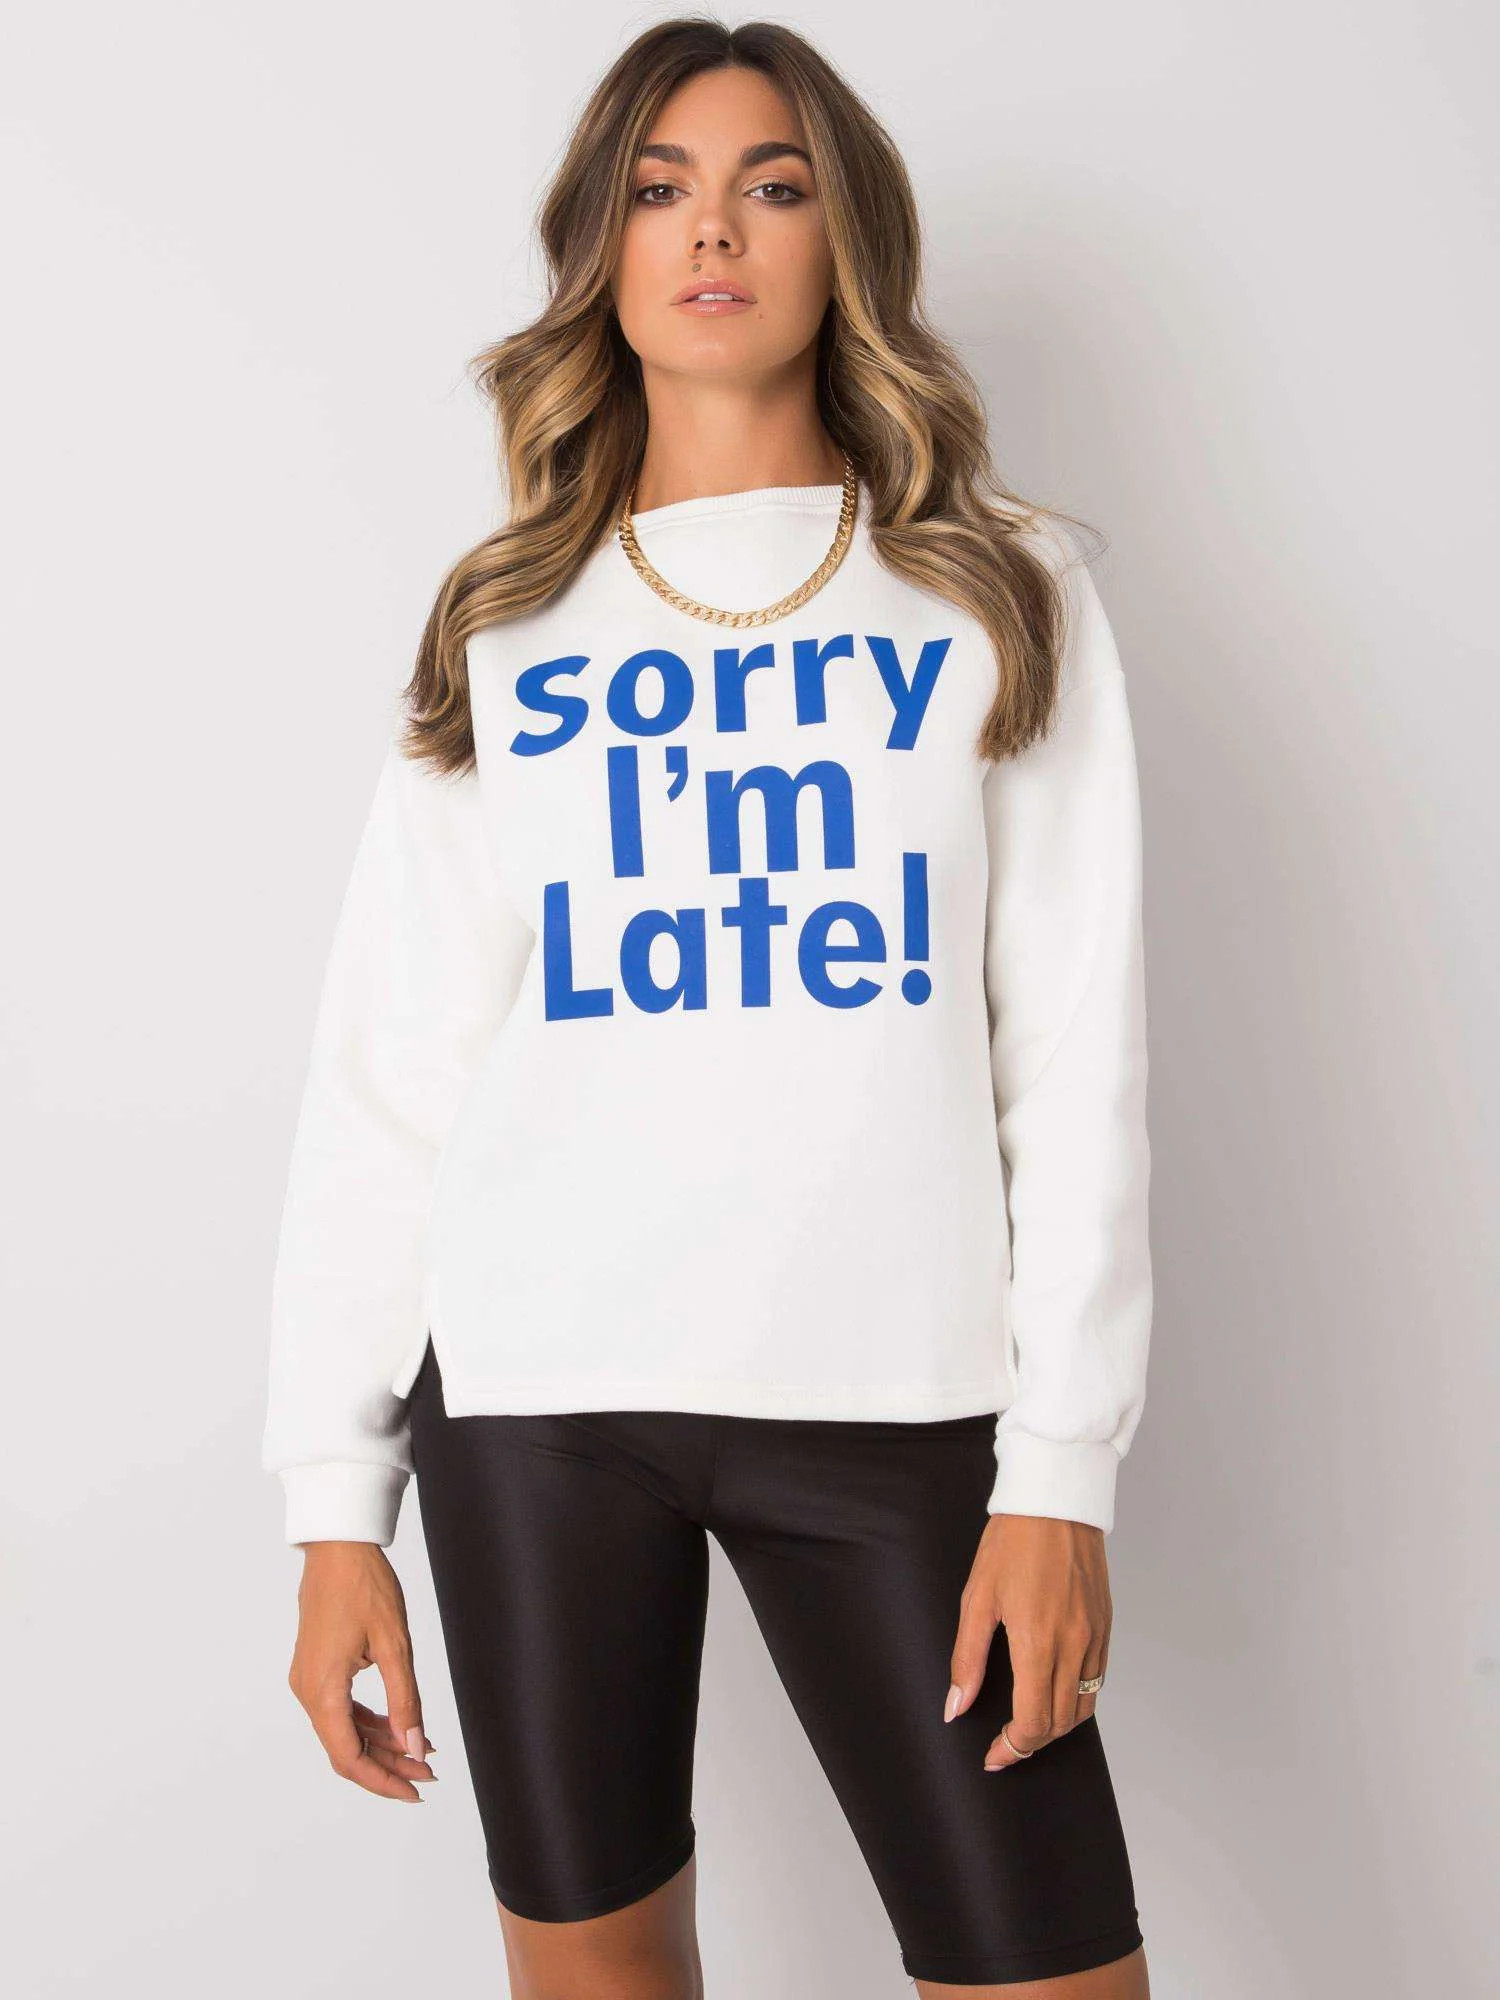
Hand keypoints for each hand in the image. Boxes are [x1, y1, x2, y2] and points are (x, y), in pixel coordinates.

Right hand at [287, 1541, 437, 1801]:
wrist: (338, 1546)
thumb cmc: (365, 1586)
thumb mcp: (394, 1644)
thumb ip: (404, 1699)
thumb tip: (414, 1744)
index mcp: (323, 1690)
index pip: (348, 1758)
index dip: (382, 1781)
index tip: (414, 1791)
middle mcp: (309, 1691)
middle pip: (346, 1749)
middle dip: (387, 1765)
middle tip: (427, 1772)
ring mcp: (309, 1680)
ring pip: (344, 1731)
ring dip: (381, 1743)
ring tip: (421, 1749)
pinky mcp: (316, 1668)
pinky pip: (341, 1709)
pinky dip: (369, 1722)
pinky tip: (398, 1724)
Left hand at [945, 1513, 1110, 1767]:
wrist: (1056, 1501)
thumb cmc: (1012, 1543)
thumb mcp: (976, 1598)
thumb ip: (967, 1658)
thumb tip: (956, 1706)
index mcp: (1037, 1642)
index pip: (1033, 1722)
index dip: (1012, 1748)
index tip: (993, 1755)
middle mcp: (1073, 1646)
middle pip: (1061, 1724)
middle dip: (1032, 1743)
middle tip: (1006, 1743)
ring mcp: (1095, 1637)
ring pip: (1084, 1707)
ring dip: (1058, 1725)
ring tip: (1029, 1722)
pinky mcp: (1106, 1626)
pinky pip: (1097, 1680)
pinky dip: (1078, 1698)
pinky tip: (1055, 1689)